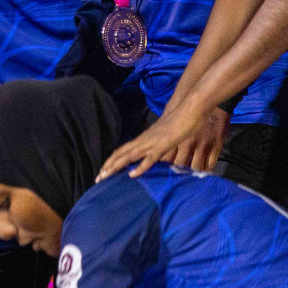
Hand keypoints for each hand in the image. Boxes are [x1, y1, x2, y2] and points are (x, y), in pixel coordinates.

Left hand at [97, 94, 217, 180]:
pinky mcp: (163, 145)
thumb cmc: (180, 121)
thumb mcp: (166, 136)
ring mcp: (152, 142)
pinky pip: (149, 158)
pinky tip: (131, 175)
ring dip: (116, 166)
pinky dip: (140, 167)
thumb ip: (159, 145)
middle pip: (120, 153)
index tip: (104, 172)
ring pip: (129, 155)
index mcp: (144, 138)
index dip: (112, 161)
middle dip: (108, 166)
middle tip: (97, 178)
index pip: (123, 150)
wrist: (190, 109)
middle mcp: (144, 140)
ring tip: (104, 176)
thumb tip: (155, 155)